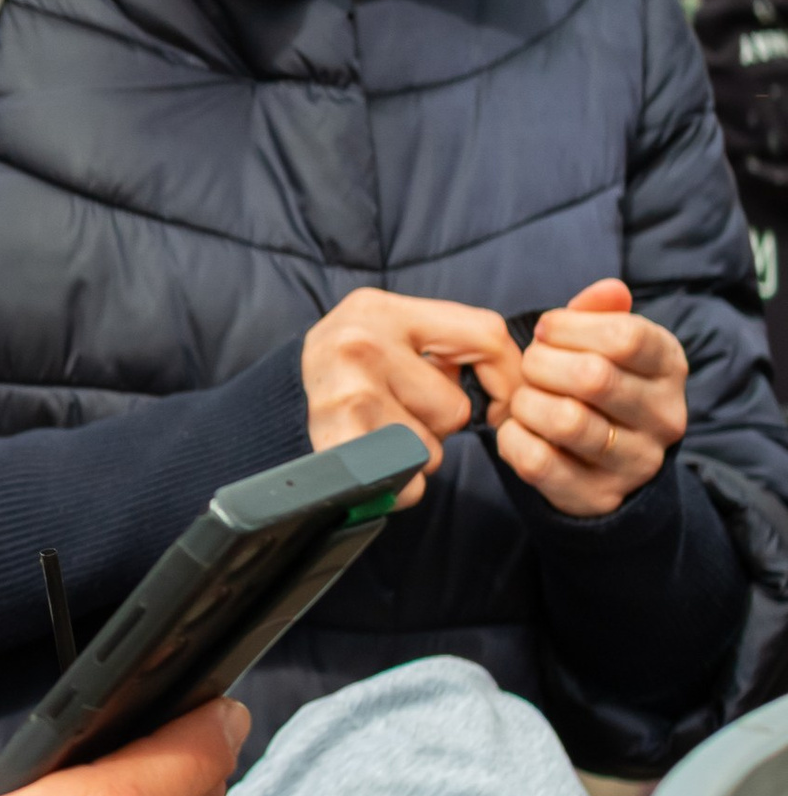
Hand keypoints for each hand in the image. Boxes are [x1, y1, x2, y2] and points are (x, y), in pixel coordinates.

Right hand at [302, 288, 519, 500]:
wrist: (272, 412)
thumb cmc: (351, 373)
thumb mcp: (393, 334)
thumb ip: (451, 343)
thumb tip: (522, 387)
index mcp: (381, 309)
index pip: (485, 335)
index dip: (508, 376)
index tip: (507, 403)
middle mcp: (359, 345)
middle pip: (455, 407)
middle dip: (438, 422)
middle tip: (401, 412)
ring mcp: (345, 396)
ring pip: (430, 450)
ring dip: (415, 454)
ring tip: (380, 434)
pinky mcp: (335, 445)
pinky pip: (403, 482)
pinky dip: (397, 485)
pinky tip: (372, 465)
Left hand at [489, 279, 685, 518]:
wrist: (610, 463)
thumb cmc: (601, 385)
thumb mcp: (608, 343)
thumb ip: (602, 313)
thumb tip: (610, 290)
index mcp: (669, 367)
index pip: (625, 336)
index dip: (570, 327)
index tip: (547, 331)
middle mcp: (664, 417)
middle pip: (592, 376)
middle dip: (541, 363)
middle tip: (530, 365)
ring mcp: (636, 462)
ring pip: (565, 421)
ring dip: (527, 402)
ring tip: (524, 397)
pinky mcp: (598, 496)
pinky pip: (538, 462)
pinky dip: (512, 438)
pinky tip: (516, 428)